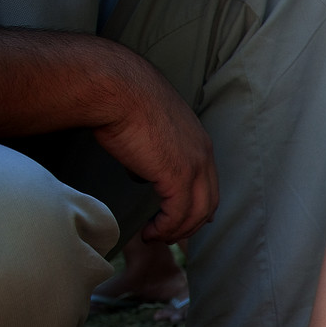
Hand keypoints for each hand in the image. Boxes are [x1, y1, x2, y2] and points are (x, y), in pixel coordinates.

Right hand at [93, 55, 218, 242]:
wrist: (116, 88)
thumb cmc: (122, 101)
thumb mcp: (145, 130)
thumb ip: (150, 155)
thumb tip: (140, 174)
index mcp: (199, 142)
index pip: (208, 184)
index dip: (197, 206)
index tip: (180, 220)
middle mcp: (204, 155)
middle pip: (209, 202)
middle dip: (190, 224)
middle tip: (168, 236)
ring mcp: (195, 166)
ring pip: (197, 213)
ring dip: (177, 231)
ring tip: (156, 238)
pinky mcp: (178, 176)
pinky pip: (178, 214)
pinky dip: (166, 228)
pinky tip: (149, 233)